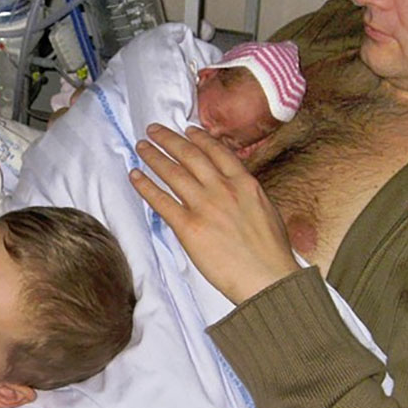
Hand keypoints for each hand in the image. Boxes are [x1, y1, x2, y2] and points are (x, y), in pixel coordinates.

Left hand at [129, 124, 300, 303]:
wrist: (267, 278)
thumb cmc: (272, 252)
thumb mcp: (266, 210)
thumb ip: (246, 194)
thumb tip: (234, 187)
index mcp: (245, 183)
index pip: (217, 151)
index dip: (199, 138)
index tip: (187, 129)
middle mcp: (222, 189)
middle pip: (190, 155)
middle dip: (169, 139)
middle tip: (154, 130)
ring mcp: (204, 206)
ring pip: (172, 173)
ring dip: (154, 156)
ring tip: (142, 146)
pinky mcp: (189, 227)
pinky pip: (161, 201)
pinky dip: (146, 186)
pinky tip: (135, 176)